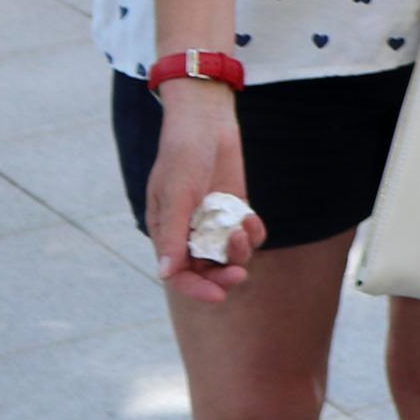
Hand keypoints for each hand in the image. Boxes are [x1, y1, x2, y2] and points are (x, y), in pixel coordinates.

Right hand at [145, 83, 265, 304]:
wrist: (207, 123)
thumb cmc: (183, 156)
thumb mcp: (176, 194)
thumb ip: (172, 234)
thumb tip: (165, 273)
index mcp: (168, 234)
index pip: (178, 275)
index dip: (197, 289)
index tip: (219, 296)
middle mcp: (190, 234)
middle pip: (208, 271)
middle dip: (224, 275)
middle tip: (240, 273)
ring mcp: (214, 224)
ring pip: (231, 256)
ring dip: (240, 251)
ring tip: (242, 227)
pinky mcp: (236, 211)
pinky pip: (249, 236)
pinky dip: (254, 233)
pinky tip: (251, 218)